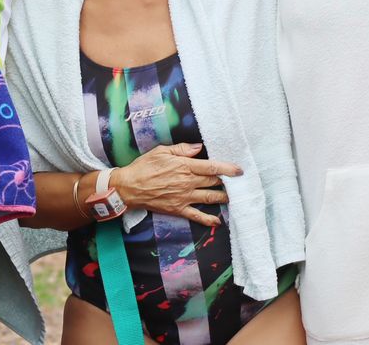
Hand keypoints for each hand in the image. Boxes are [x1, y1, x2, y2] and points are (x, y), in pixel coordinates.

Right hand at [112, 143, 241, 226]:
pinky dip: (208, 219)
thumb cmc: (144, 167)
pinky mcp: (178, 209)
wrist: (129, 187)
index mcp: (184, 167)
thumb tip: (199, 148)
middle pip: (214, 182)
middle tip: (237, 182)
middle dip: (227, 182)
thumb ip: (182, 149)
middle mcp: (187, 182)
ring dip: (223, 198)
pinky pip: (197, 215)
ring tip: (233, 197)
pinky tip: (218, 221)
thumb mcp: (161, 151)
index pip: (212, 167)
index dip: (228, 169)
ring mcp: (184, 197)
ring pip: (210, 198)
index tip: (239, 170)